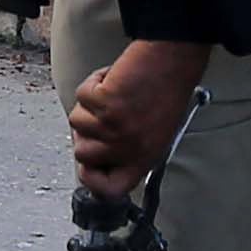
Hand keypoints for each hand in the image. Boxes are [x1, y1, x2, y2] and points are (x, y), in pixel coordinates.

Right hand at [66, 36, 210, 196]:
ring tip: (114, 92)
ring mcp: (114, 126)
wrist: (173, 61)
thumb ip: (129, 151)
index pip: (111, 189)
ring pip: (77, 121)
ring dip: (90, 104)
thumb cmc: (167, 93)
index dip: (92, 180)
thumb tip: (98, 158)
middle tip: (100, 115)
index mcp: (143, 158)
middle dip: (85, 133)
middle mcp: (127, 147)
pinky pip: (82, 95)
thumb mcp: (155, 135)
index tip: (88, 166)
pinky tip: (113, 78)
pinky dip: (93, 82)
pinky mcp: (104, 103)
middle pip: (81, 155)